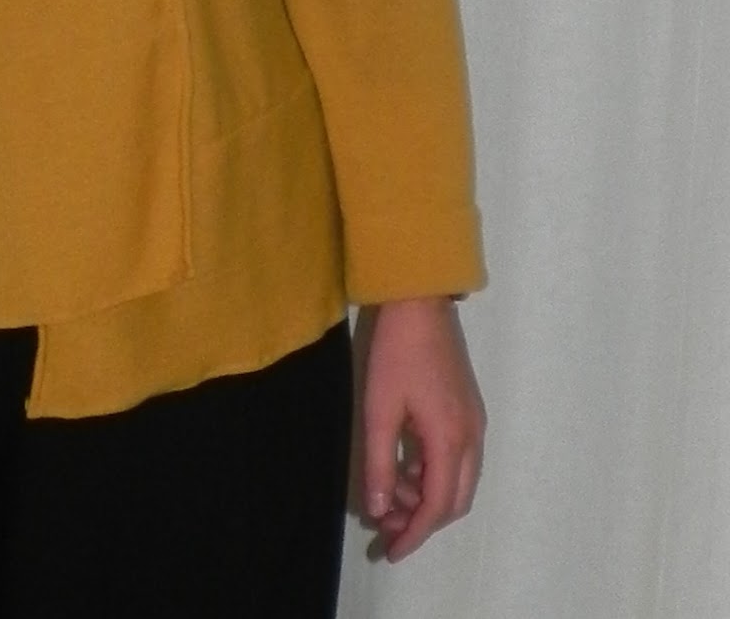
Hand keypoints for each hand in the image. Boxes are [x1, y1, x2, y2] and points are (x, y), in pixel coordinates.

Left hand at [359, 296, 484, 561]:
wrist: (420, 303)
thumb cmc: (396, 353)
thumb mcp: (379, 410)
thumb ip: (380, 464)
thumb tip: (381, 511)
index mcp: (451, 440)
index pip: (438, 507)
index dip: (415, 535)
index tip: (390, 550)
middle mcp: (472, 437)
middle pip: (455, 500)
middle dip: (422, 520)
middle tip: (386, 525)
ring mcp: (474, 422)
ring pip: (459, 480)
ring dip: (427, 496)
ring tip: (390, 494)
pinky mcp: (468, 409)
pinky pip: (458, 458)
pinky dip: (434, 473)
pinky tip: (405, 466)